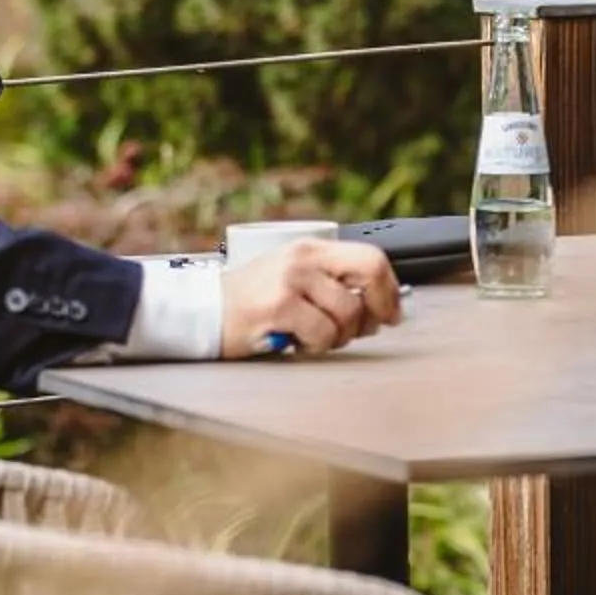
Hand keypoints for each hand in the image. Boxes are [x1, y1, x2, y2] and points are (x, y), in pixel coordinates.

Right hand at [221, 240, 400, 357]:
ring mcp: (290, 280)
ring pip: (349, 313)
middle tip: (364, 330)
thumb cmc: (251, 301)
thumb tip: (380, 305)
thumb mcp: (294, 278)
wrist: (203, 312)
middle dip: (378, 309)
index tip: (392, 313)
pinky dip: (317, 345)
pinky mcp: (278, 306)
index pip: (371, 257)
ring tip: (316, 336)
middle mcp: (303, 258)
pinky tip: (298, 341)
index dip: (390, 289)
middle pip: (370, 272)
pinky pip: (323, 333)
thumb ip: (332, 283)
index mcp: (311, 249)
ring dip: (340, 336)